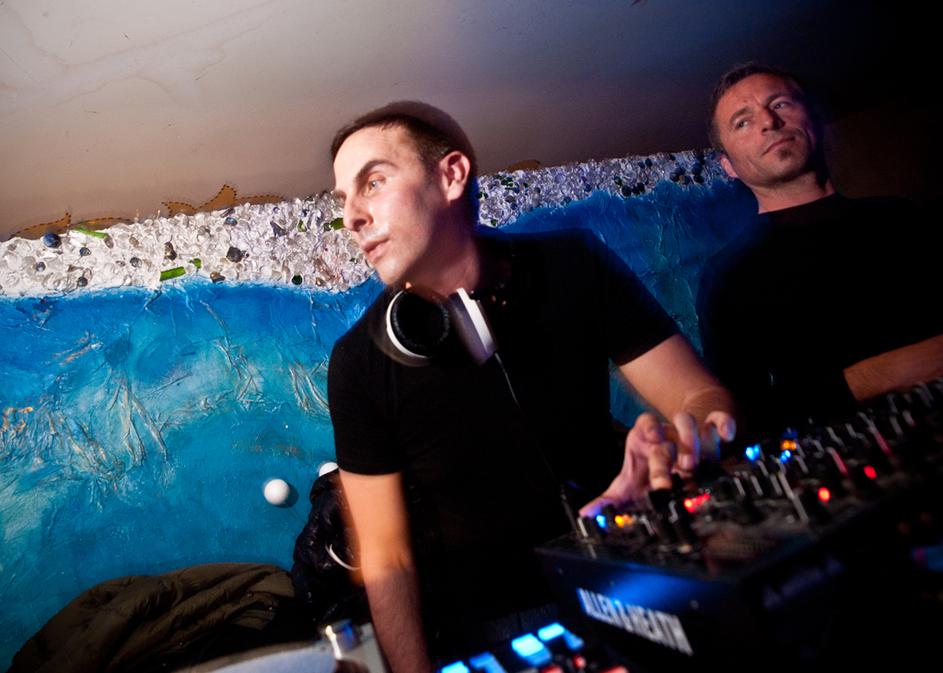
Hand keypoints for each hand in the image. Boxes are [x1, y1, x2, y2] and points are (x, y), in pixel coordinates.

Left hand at [578, 410, 734, 516]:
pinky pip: (718, 421)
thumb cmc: (651, 469)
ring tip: (692, 464)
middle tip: (673, 475)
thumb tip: (587, 514)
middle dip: (670, 454)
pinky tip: (725, 434)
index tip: (650, 439)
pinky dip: (723, 425)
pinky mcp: (711, 432)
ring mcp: (690, 432)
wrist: (679, 453)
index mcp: (647, 439)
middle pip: (667, 436)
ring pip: (690, 424)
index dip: (648, 428)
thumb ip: (610, 500)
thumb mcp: (630, 484)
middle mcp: (668, 433)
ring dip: (693, 441)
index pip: (645, 424)